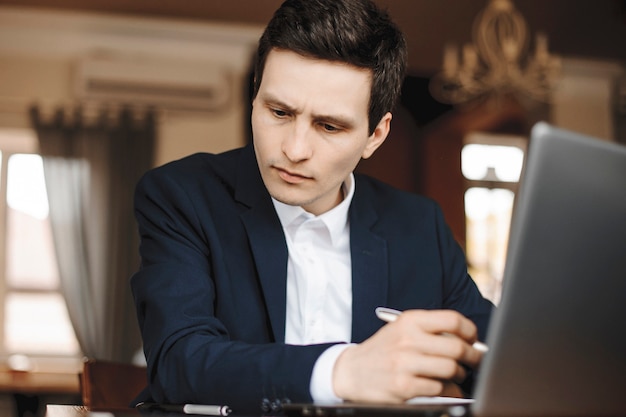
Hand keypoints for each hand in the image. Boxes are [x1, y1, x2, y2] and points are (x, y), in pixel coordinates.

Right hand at [332, 309, 483, 402]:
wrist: (352, 371)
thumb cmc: (384, 350)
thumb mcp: (402, 330)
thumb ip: (431, 330)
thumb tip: (469, 340)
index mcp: (409, 321)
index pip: (452, 320)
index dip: (470, 331)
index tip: (473, 339)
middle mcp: (407, 339)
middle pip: (456, 347)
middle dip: (473, 357)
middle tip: (475, 361)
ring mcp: (405, 363)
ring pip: (451, 369)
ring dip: (460, 375)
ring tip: (457, 375)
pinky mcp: (404, 385)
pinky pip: (440, 388)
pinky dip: (450, 391)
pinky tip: (446, 388)